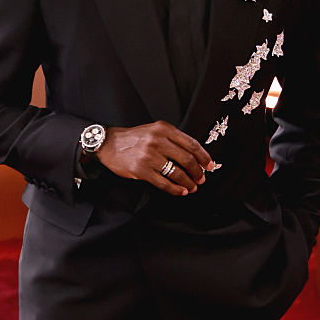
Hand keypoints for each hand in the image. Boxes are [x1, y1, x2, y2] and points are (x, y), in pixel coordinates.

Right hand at [96, 121, 214, 196]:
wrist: (110, 144)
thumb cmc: (135, 138)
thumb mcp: (155, 131)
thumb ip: (173, 139)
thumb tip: (195, 157)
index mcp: (164, 129)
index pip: (191, 144)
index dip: (204, 157)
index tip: (210, 165)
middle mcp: (157, 141)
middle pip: (187, 159)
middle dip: (198, 172)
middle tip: (202, 178)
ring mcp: (149, 156)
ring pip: (177, 172)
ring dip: (188, 182)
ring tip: (192, 187)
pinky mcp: (142, 170)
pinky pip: (164, 183)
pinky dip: (176, 189)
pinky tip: (181, 191)